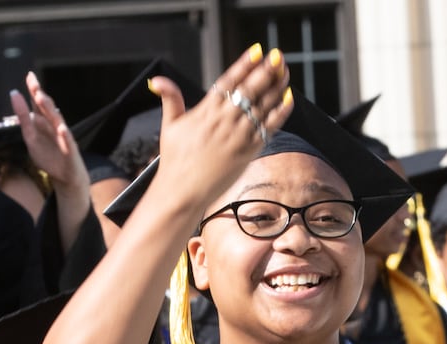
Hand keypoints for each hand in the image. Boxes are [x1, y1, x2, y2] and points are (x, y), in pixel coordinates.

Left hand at [12, 72, 87, 191]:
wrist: (66, 177)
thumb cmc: (49, 156)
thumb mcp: (30, 137)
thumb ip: (23, 117)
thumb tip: (14, 94)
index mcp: (44, 122)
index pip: (38, 103)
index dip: (34, 90)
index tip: (30, 75)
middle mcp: (55, 127)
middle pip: (47, 109)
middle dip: (41, 96)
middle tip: (34, 84)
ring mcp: (63, 138)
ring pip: (57, 122)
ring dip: (50, 110)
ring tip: (41, 98)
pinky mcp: (70, 151)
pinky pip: (68, 143)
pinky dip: (65, 135)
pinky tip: (62, 128)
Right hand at [150, 44, 292, 221]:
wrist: (183, 190)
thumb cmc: (175, 159)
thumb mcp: (169, 125)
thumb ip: (170, 99)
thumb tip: (158, 80)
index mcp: (205, 110)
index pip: (228, 81)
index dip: (244, 64)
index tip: (257, 50)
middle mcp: (223, 121)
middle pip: (249, 90)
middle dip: (265, 71)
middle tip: (277, 56)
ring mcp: (238, 136)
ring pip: (261, 106)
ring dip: (275, 87)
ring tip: (285, 71)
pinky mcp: (248, 152)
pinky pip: (268, 128)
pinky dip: (280, 113)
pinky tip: (288, 98)